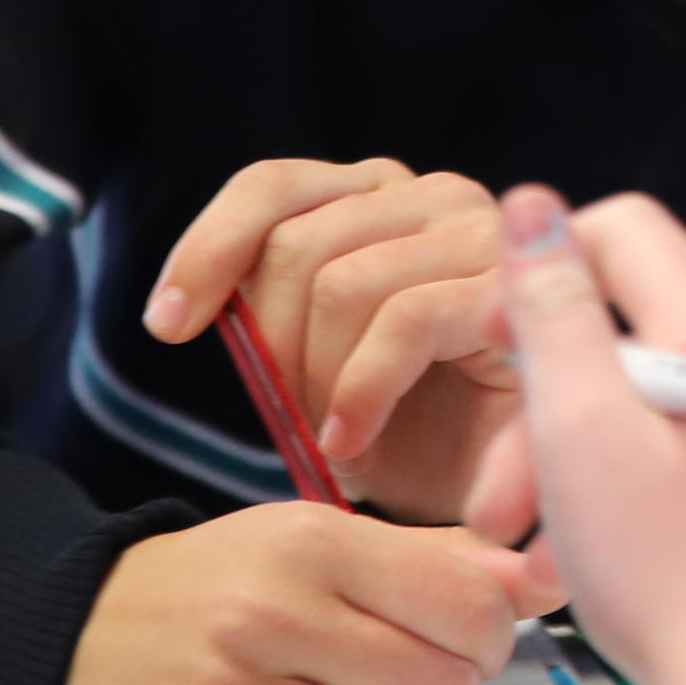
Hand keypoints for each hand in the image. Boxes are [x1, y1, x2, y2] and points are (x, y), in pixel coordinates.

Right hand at [55, 504, 537, 684]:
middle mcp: (269, 615)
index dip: (484, 639)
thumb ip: (438, 560)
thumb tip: (545, 576)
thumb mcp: (318, 541)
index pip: (471, 609)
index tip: (453, 640)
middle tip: (384, 678)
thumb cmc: (220, 587)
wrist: (71, 638)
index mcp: (311, 542)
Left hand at [142, 157, 526, 530]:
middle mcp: (439, 196)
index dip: (209, 247)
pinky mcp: (518, 288)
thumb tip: (177, 309)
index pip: (274, 186)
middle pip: (297, 241)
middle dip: (275, 344)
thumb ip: (274, 319)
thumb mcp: (321, 367)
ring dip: (319, 378)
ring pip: (342, 280)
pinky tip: (354, 442)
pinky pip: (404, 318)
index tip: (167, 326)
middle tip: (297, 418)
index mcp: (386, 200)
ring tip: (339, 435)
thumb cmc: (424, 433)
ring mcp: (486, 234)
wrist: (517, 499)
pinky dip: (362, 389)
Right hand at [491, 187, 685, 684]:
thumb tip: (535, 211)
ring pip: (669, 424)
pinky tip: (612, 577)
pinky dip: (648, 513)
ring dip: (586, 472)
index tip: (493, 341)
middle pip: (638, 346)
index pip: (626, 234)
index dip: (541, 270)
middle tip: (496, 502)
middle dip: (547, 413)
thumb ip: (556, 313)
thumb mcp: (582, 428)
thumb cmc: (683, 582)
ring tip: (541, 557)